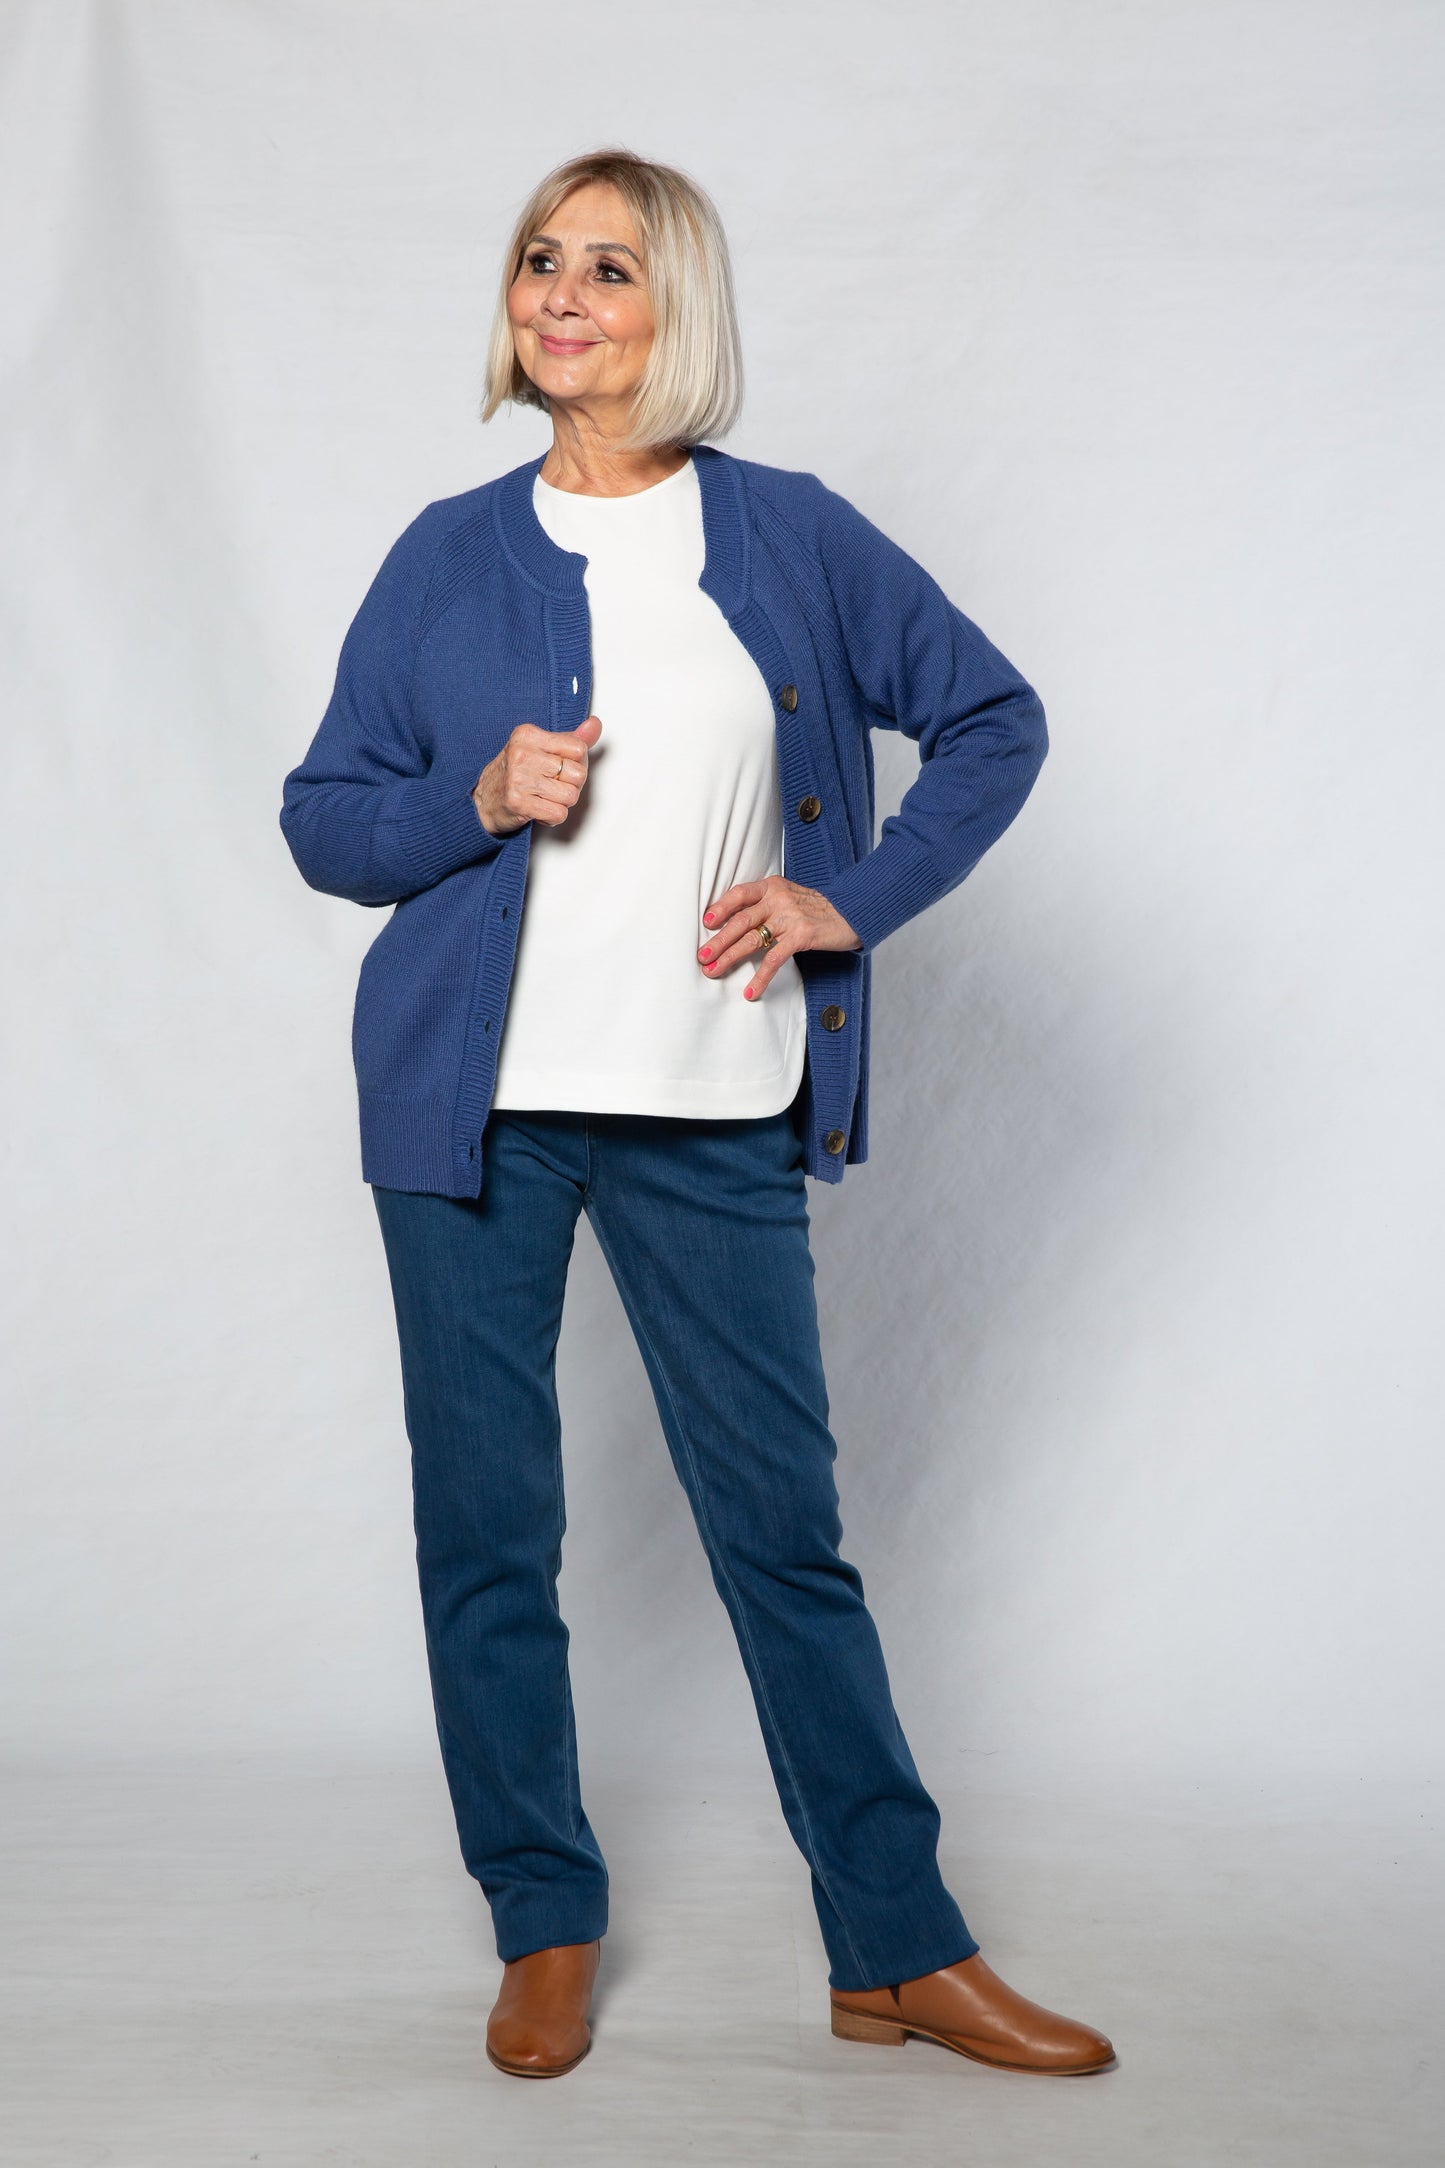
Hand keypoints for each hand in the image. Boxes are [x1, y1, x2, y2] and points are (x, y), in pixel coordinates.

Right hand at [473, 716, 601, 835]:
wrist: (482, 803)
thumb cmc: (515, 775)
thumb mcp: (541, 750)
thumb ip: (570, 740)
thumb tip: (595, 724)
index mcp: (528, 734)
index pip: (578, 749)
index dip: (576, 764)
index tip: (559, 769)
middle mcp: (522, 753)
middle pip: (578, 774)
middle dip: (570, 786)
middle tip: (550, 786)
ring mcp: (518, 777)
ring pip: (570, 796)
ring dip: (561, 803)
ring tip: (542, 797)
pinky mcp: (518, 802)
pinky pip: (558, 814)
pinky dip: (552, 817)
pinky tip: (538, 809)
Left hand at [698, 876, 860, 999]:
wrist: (853, 912)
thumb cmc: (816, 909)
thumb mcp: (789, 897)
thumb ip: (764, 905)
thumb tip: (733, 925)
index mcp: (772, 886)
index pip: (740, 894)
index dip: (721, 907)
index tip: (705, 923)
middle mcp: (779, 898)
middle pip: (741, 921)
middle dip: (718, 941)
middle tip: (701, 957)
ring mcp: (790, 916)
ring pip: (753, 939)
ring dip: (730, 957)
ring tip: (714, 971)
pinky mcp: (802, 935)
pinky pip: (775, 958)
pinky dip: (762, 976)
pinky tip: (751, 990)